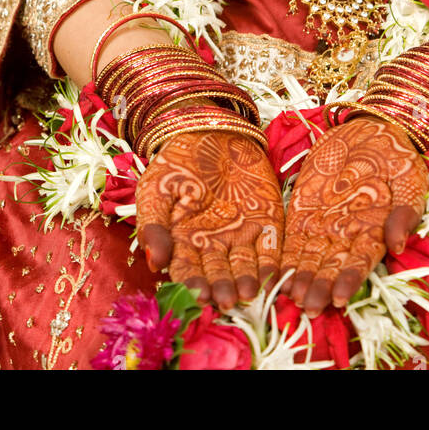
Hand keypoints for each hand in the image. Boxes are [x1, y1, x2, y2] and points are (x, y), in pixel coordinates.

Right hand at [136, 129, 284, 311]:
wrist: (212, 129)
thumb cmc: (178, 162)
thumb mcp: (157, 189)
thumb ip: (154, 225)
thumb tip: (154, 262)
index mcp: (184, 242)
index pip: (188, 271)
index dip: (194, 284)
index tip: (199, 295)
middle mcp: (213, 246)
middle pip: (218, 275)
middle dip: (223, 289)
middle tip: (228, 300)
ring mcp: (241, 235)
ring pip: (245, 267)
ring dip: (248, 281)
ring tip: (250, 291)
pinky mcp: (266, 222)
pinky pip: (271, 248)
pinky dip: (274, 263)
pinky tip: (275, 276)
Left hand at [281, 116, 428, 317]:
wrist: (369, 130)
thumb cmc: (396, 158)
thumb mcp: (408, 180)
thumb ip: (404, 212)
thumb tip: (397, 244)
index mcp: (374, 232)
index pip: (361, 263)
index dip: (350, 280)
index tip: (340, 298)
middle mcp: (347, 235)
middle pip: (332, 267)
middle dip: (321, 288)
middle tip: (310, 307)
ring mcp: (324, 225)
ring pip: (310, 258)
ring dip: (301, 278)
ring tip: (292, 296)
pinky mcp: (304, 212)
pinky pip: (292, 239)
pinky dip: (285, 257)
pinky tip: (277, 274)